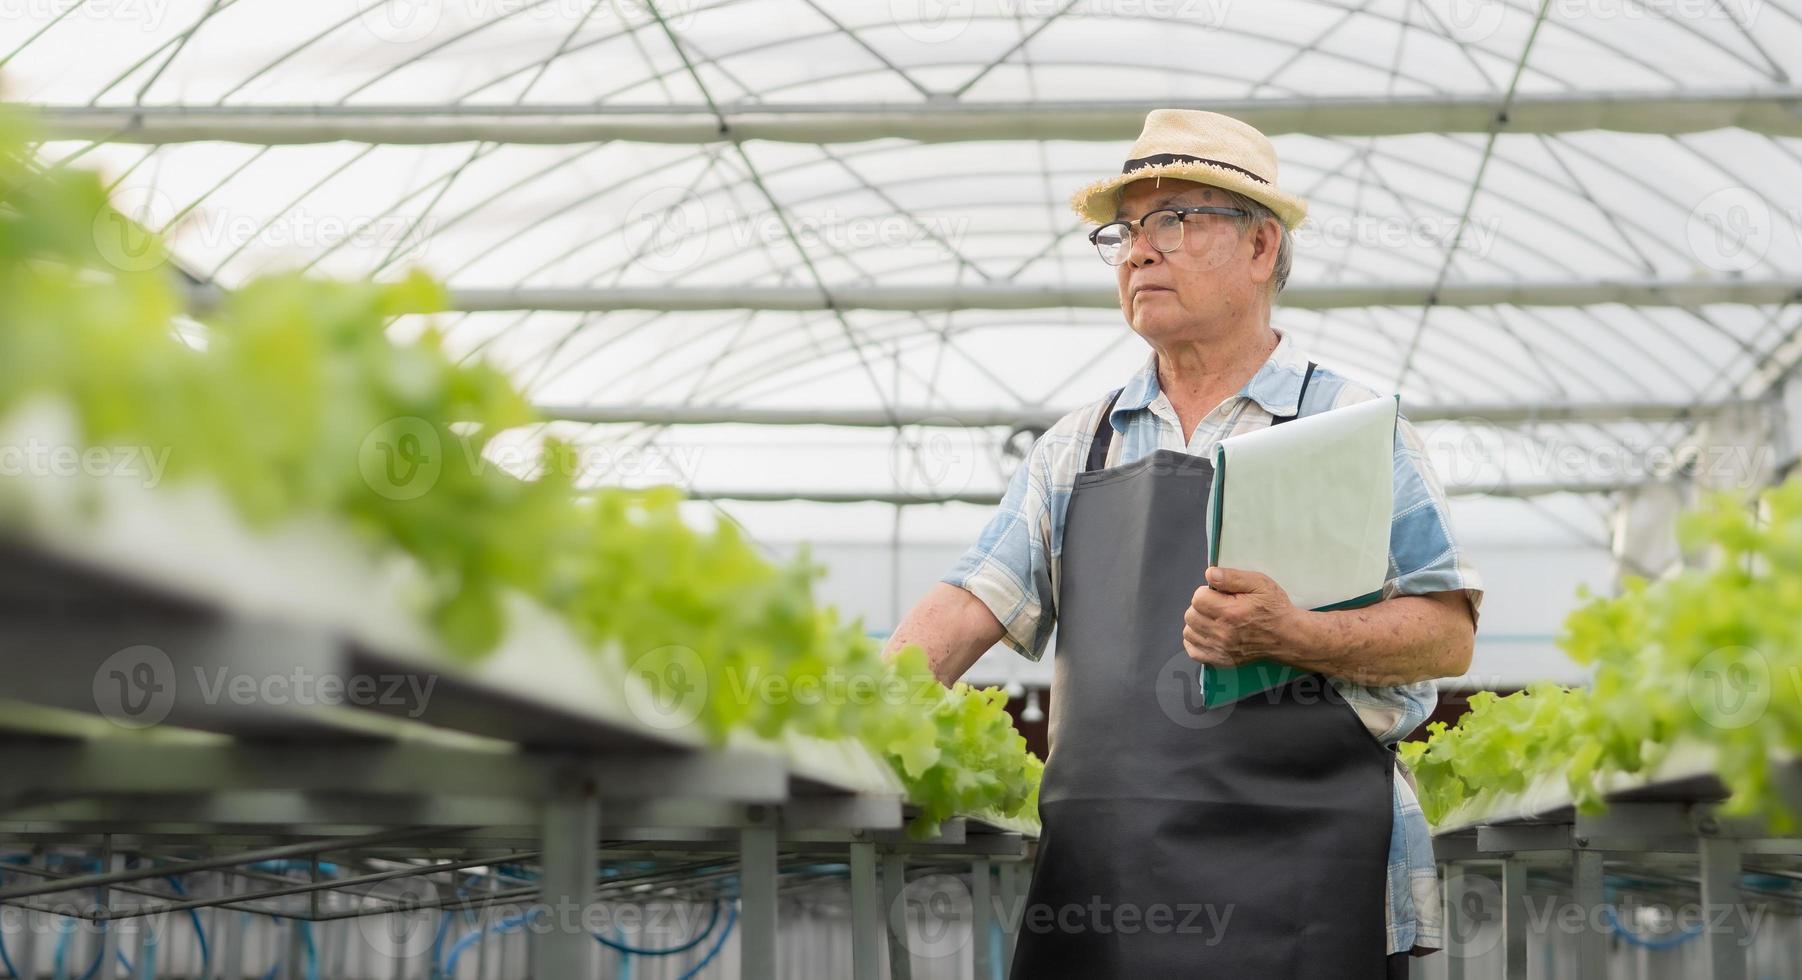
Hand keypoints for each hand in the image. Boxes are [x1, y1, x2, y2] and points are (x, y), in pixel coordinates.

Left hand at [1182, 567, 1300, 667]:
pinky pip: (1193, 651)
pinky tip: (1209, 633)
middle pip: (1191, 615)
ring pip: (1189, 632)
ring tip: (1214, 618)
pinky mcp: (1221, 660)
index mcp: (1230, 612)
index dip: (1206, 592)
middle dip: (1201, 606)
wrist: (1288, 636)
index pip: (1197, 598)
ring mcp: (1220, 649)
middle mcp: (1222, 633)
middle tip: (1218, 605)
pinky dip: (1196, 641)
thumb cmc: (1274, 609)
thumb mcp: (1259, 583)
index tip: (1219, 594)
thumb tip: (1210, 574)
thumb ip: (1232, 577)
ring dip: (1198, 623)